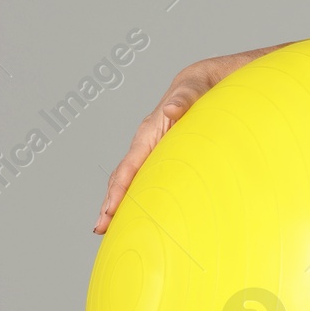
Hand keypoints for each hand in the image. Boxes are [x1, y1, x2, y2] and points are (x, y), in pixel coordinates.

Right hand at [93, 62, 215, 233]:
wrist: (208, 82)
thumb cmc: (201, 85)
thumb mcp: (194, 87)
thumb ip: (184, 97)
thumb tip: (171, 109)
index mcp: (150, 131)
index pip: (129, 165)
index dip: (118, 189)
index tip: (109, 210)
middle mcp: (147, 143)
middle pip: (124, 177)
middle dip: (111, 203)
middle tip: (101, 228)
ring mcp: (155, 151)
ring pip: (134, 180)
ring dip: (122, 203)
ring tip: (111, 227)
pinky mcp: (166, 155)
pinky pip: (150, 178)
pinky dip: (141, 195)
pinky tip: (143, 212)